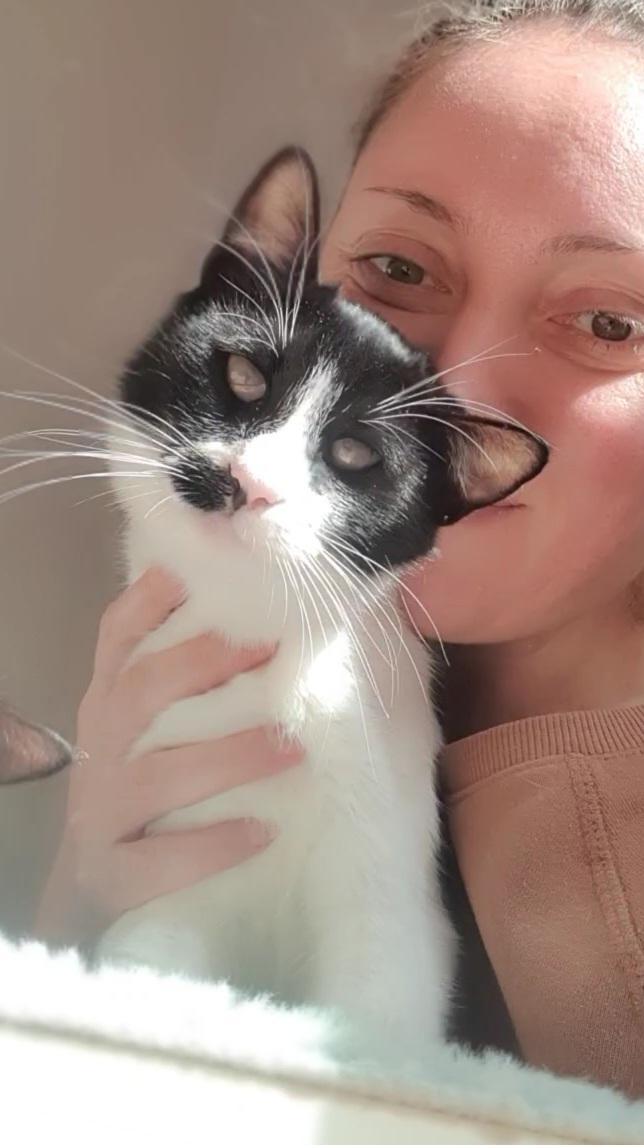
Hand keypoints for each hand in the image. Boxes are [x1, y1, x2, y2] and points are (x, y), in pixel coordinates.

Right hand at [33, 566, 301, 948]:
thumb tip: (271, 616)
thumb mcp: (152, 722)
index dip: (153, 600)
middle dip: (206, 663)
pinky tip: (262, 831)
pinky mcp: (111, 872)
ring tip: (293, 748)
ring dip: (230, 757)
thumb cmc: (146, 781)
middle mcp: (101, 744)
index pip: (118, 635)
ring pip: (160, 776)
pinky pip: (158, 862)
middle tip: (272, 650)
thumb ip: (189, 675)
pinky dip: (212, 845)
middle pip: (142, 691)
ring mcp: (101, 809)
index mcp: (111, 698)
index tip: (200, 574)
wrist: (95, 880)